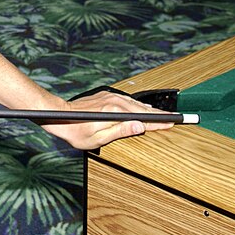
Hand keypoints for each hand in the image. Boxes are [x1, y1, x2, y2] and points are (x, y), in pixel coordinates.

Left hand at [40, 90, 174, 149]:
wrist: (59, 116)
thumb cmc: (75, 131)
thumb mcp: (98, 138)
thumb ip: (120, 131)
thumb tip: (139, 126)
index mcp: (114, 113)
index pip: (143, 117)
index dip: (160, 121)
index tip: (173, 122)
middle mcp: (114, 102)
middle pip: (142, 109)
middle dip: (159, 114)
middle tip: (175, 118)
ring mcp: (110, 97)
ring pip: (135, 103)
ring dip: (149, 109)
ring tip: (163, 115)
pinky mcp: (105, 96)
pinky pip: (127, 100)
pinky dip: (137, 105)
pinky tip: (142, 108)